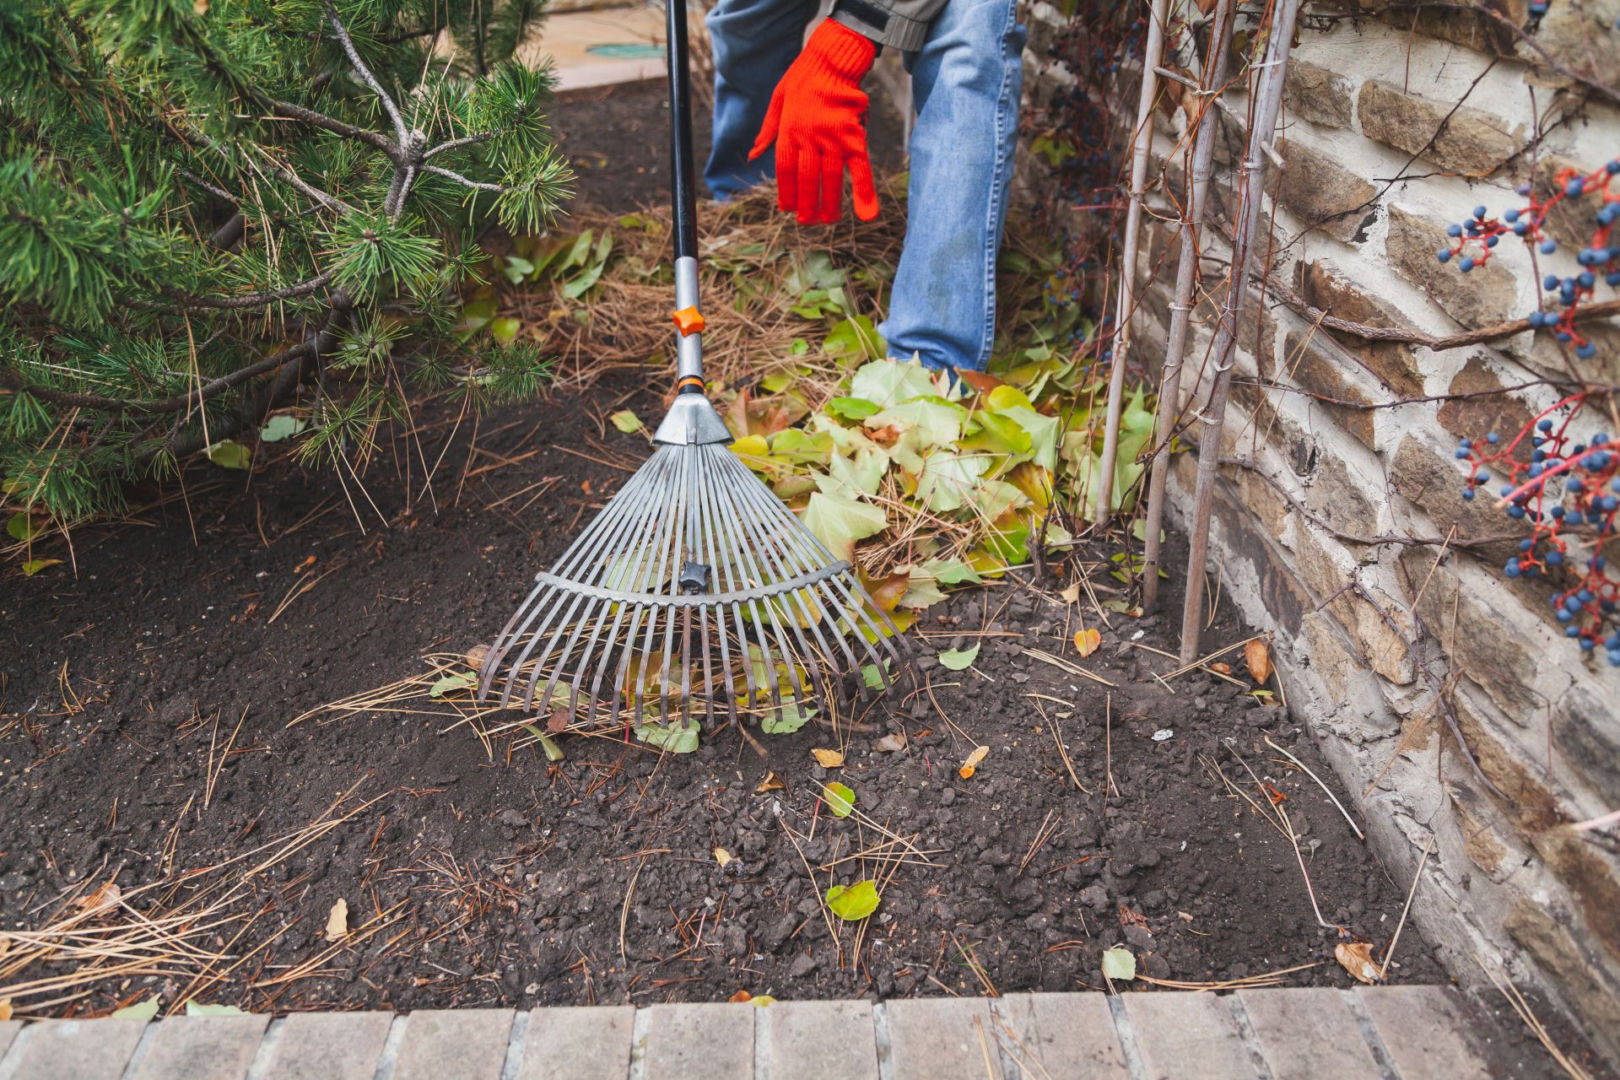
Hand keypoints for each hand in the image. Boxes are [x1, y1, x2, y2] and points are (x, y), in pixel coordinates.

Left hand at [748, 19, 878, 224]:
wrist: (832, 57)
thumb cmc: (803, 77)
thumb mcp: (777, 99)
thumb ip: (768, 130)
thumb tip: (753, 154)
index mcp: (789, 131)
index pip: (786, 170)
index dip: (786, 192)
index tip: (787, 209)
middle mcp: (810, 138)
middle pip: (808, 179)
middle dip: (807, 204)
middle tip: (808, 222)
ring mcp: (834, 138)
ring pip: (831, 178)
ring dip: (831, 203)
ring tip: (829, 220)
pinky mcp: (855, 136)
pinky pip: (861, 167)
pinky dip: (865, 191)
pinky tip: (867, 212)